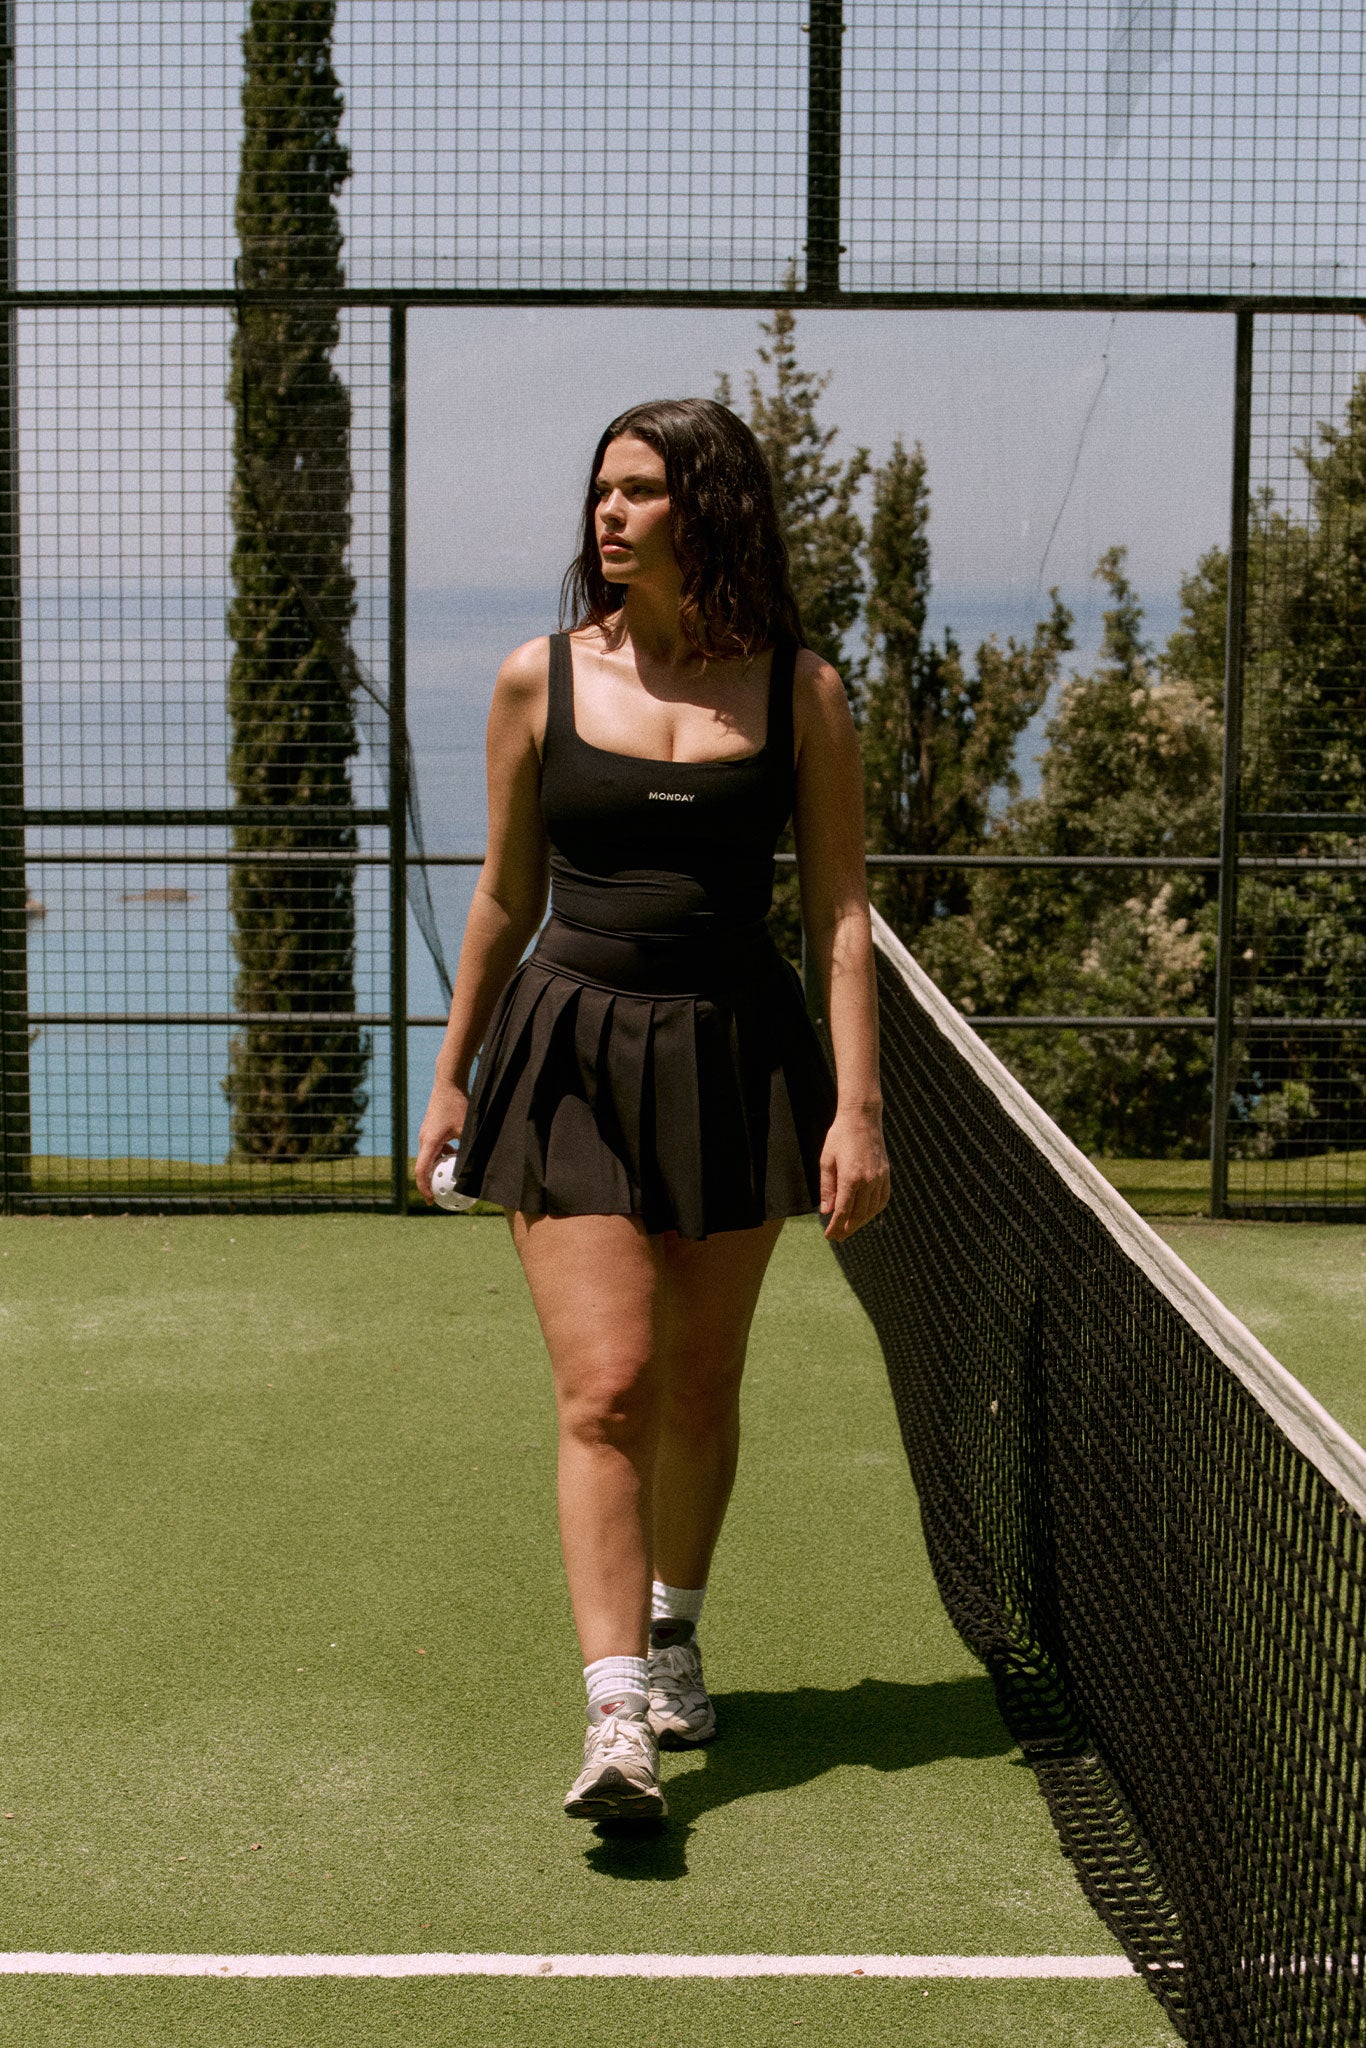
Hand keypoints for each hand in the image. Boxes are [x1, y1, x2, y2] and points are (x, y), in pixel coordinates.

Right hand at [415, 1083, 469, 1204]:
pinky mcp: (431, 1129)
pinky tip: (456, 1157)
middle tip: (441, 1196)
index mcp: (429, 1142)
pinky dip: (442, 1156)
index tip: (431, 1200)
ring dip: (438, 1169)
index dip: (424, 1188)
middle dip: (431, 1183)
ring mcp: (426, 1134)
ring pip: (430, 1158)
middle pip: (424, 1167)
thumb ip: (469, 1149)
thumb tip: (478, 1168)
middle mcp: (424, 1140)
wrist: (448, 1083)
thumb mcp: (467, 1129)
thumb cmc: (458, 1104)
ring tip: (450, 1179)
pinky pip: (434, 1149)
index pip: (421, 1171)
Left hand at [818, 1108, 890, 1242]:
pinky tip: (866, 1215)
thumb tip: (826, 1211)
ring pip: (872, 1210)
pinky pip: (882, 1199)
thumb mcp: (826, 1161)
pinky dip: (874, 1211)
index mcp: (851, 1177)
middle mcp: (868, 1180)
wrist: (862, 1118)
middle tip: (838, 1237)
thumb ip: (827, 1188)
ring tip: (850, 1228)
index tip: (829, 1236)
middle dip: (847, 1229)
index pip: (843, 1211)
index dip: (835, 1226)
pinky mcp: (886, 1174)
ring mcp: (880, 1178)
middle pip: (858, 1215)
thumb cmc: (840, 1137)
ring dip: (861, 1222)